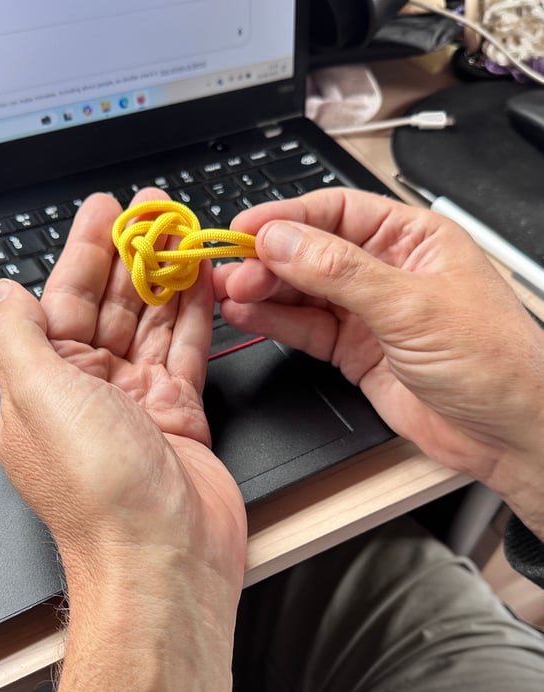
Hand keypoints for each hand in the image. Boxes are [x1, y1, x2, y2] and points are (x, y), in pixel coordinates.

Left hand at [0, 190, 246, 691]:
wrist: (163, 557)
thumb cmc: (98, 489)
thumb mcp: (38, 398)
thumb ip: (18, 338)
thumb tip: (5, 294)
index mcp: (45, 384)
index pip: (63, 300)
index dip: (84, 252)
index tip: (106, 211)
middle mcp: (89, 388)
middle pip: (111, 304)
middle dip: (131, 254)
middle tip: (155, 209)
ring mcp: (137, 398)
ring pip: (152, 321)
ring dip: (166, 277)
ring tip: (183, 233)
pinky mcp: (179, 410)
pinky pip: (185, 349)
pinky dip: (194, 314)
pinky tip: (203, 281)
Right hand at [213, 188, 543, 537]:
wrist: (507, 434)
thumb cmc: (491, 360)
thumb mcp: (411, 305)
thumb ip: (339, 272)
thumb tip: (281, 240)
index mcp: (410, 238)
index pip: (335, 213)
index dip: (286, 218)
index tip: (245, 229)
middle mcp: (384, 269)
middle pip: (310, 251)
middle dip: (268, 259)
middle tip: (232, 270)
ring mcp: (366, 312)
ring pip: (302, 291)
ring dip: (264, 290)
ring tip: (229, 292)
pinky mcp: (353, 350)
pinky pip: (305, 328)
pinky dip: (275, 323)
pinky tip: (248, 316)